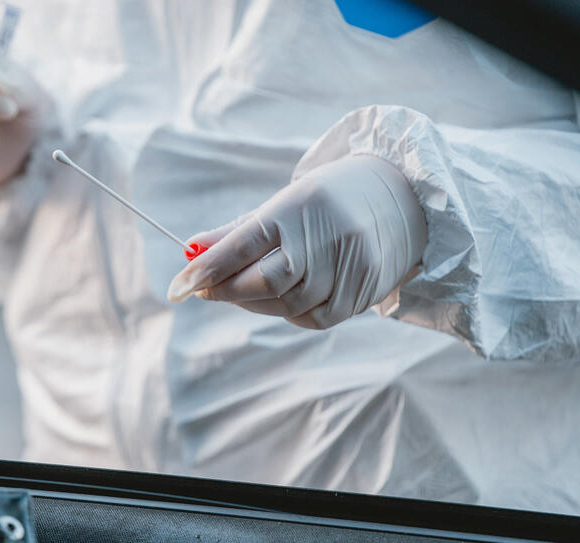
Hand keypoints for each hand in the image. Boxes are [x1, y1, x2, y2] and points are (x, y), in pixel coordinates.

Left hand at [167, 155, 427, 329]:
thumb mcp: (280, 205)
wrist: (401, 199)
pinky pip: (311, 318)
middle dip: (226, 290)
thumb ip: (234, 233)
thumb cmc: (325, 201)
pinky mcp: (361, 295)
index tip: (178, 286)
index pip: (243, 244)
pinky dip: (286, 312)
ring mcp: (348, 269)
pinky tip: (279, 297)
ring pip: (285, 304)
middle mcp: (326, 238)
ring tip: (241, 288)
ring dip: (253, 302)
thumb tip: (189, 251)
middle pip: (264, 282)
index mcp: (298, 207)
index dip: (207, 268)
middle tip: (202, 288)